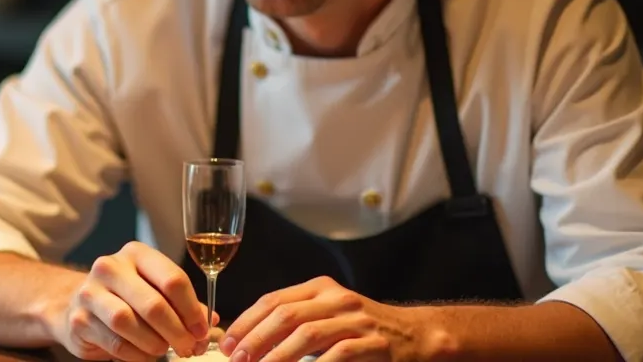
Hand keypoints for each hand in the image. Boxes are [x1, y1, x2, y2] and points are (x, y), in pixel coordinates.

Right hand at [50, 241, 217, 360]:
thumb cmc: (125, 297)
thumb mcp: (154, 291)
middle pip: (153, 303)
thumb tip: (210, 321)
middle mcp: (110, 267)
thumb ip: (183, 304)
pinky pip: (114, 342)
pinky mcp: (78, 319)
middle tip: (188, 348)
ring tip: (162, 350)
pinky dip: (135, 354)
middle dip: (176, 331)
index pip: (172, 279)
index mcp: (136, 254)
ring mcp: (90, 292)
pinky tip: (143, 355)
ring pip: (128, 322)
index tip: (201, 330)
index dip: (192, 310)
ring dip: (153, 343)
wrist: (77, 305)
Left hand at [220, 276, 447, 361]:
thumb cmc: (362, 330)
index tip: (227, 344)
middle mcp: (337, 298)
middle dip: (256, 340)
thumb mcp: (327, 314)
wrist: (415, 336)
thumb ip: (294, 320)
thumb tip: (248, 342)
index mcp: (320, 287)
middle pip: (286, 315)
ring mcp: (357, 320)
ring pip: (308, 334)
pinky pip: (339, 354)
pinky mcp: (375, 344)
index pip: (273, 300)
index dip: (246, 323)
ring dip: (278, 356)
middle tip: (238, 360)